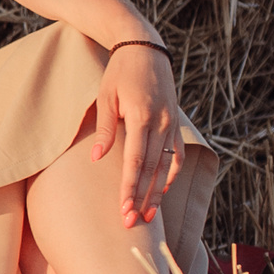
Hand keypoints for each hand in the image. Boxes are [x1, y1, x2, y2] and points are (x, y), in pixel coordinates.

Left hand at [92, 44, 181, 225]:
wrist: (145, 50)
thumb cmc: (119, 73)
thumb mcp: (106, 97)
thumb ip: (105, 129)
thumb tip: (96, 158)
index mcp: (143, 117)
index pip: (136, 162)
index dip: (130, 188)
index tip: (123, 209)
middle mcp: (162, 123)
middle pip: (152, 169)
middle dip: (142, 198)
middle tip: (131, 223)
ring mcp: (171, 124)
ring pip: (166, 165)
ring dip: (157, 192)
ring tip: (147, 215)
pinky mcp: (174, 122)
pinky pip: (176, 153)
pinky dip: (171, 173)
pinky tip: (162, 189)